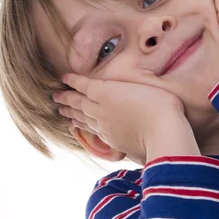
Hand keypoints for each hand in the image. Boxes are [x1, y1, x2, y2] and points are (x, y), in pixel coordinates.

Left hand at [53, 74, 187, 163]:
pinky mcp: (111, 140)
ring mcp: (105, 126)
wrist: (163, 134)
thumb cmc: (161, 106)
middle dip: (66, 99)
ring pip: (82, 118)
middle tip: (55, 97)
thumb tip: (128, 90)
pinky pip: (91, 132)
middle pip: (78, 103)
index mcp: (108, 92)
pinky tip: (78, 128)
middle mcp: (102, 109)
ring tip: (62, 111)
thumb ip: (133, 89)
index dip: (74, 81)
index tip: (64, 78)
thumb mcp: (148, 88)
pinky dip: (82, 128)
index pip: (85, 85)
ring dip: (70, 113)